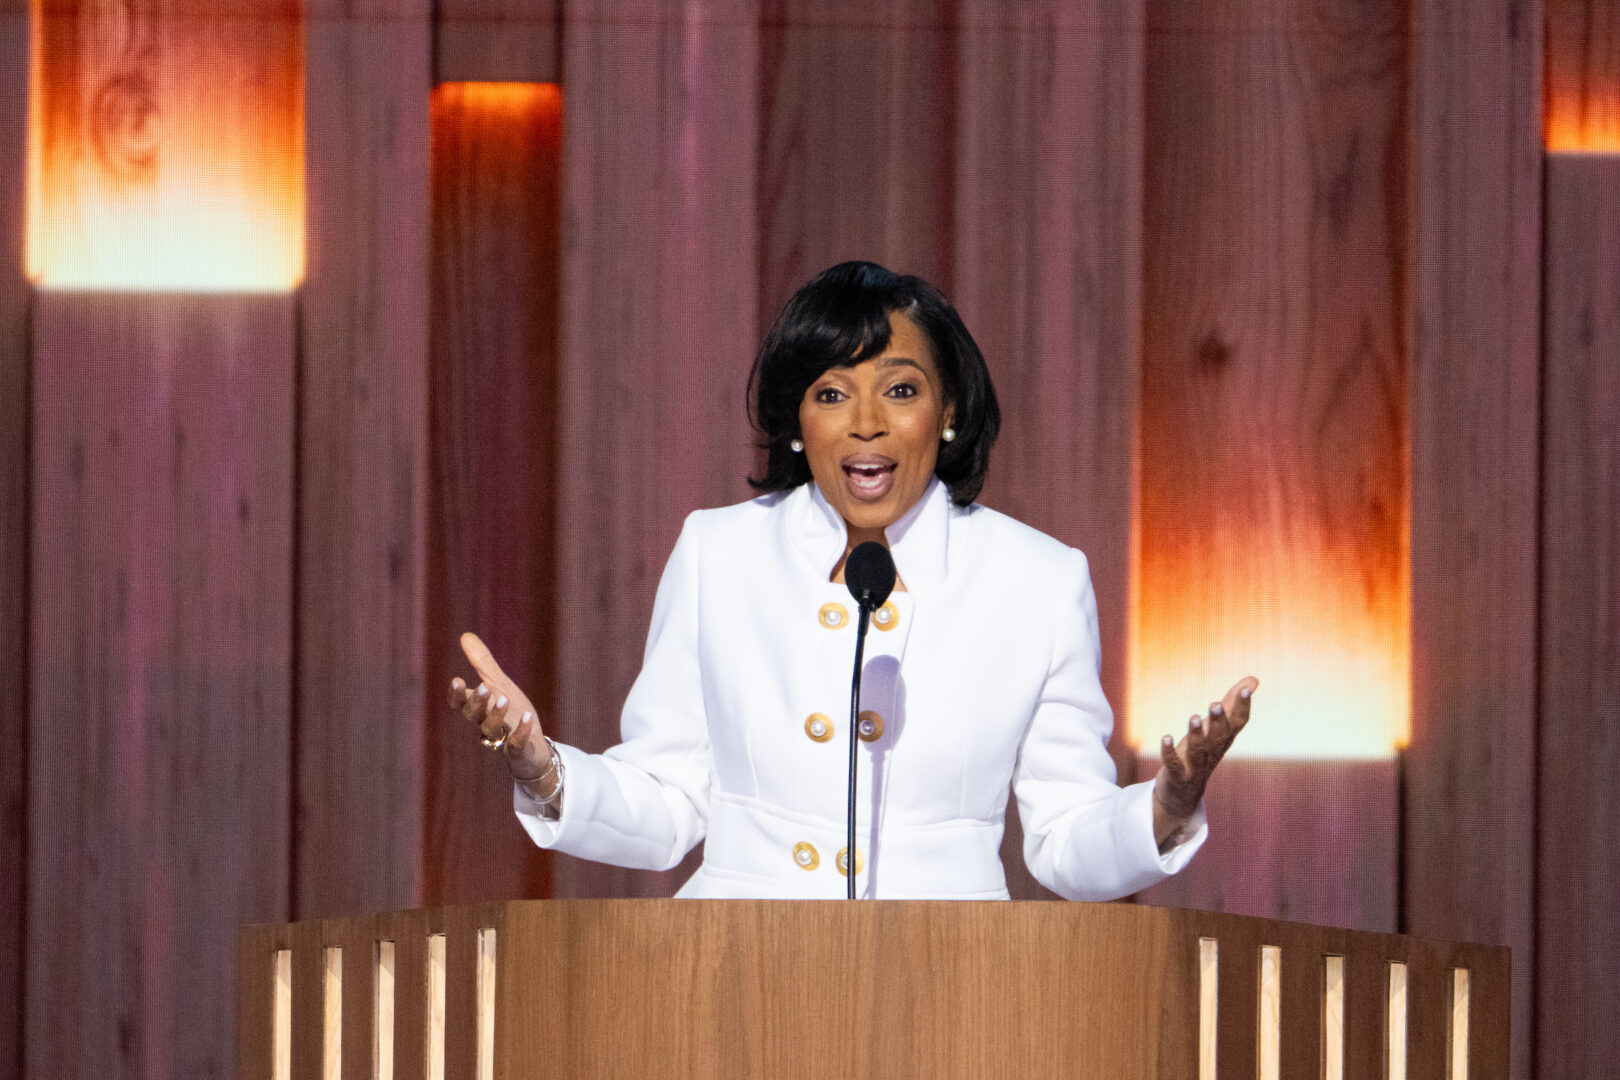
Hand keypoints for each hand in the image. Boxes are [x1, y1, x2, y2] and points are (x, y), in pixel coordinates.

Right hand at [448, 631, 551, 782]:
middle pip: (473, 716)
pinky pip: (516, 744)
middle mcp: (486, 724)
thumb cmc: (512, 712)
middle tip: (484, 687)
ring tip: (504, 699)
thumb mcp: (499, 684)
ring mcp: (501, 739)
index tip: (457, 680)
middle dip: (477, 702)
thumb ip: (483, 663)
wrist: (533, 746)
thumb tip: (465, 635)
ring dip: (496, 714)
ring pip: (491, 730)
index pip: (461, 703)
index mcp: (479, 709)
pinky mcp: (518, 750)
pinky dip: (520, 732)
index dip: (457, 694)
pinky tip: (527, 718)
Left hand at [1152, 675, 1257, 848]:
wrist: (1182, 794)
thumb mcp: (1216, 728)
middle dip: (1218, 721)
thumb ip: (1231, 704)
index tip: (1246, 689)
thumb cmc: (1201, 753)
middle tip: (1215, 703)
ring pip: (1198, 751)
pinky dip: (1170, 752)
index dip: (1243, 707)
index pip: (1237, 724)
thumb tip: (1254, 680)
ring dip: (1196, 735)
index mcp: (1223, 740)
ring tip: (1193, 717)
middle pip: (1219, 737)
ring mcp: (1196, 766)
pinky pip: (1174, 764)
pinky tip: (1166, 738)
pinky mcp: (1178, 775)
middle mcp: (1212, 753)